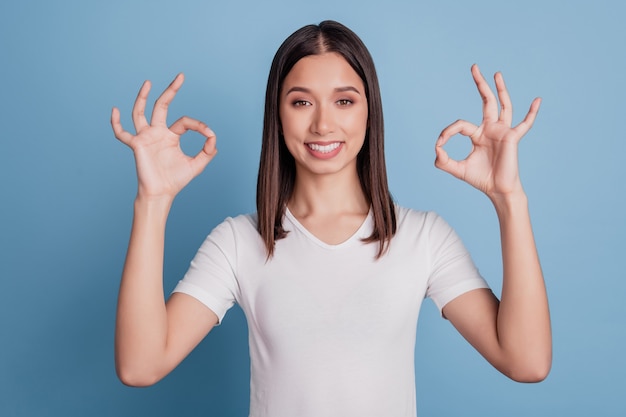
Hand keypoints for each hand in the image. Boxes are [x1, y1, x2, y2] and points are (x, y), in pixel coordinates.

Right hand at [111, 73, 216, 199]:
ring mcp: (145, 137)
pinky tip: (115, 111)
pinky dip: (116, 123)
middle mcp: (157, 133)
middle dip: (171, 91)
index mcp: (171, 135)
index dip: (198, 125)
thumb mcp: (197, 165)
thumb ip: (208, 152)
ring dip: (143, 97)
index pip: (184, 121)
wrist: (162, 193)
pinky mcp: (137, 145)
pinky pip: (121, 133)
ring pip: (140, 112)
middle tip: (181, 76)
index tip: (209, 134)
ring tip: (148, 83)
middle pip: (162, 106)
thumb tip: (213, 137)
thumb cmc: (176, 180)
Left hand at [434, 64, 540, 200]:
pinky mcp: (513, 138)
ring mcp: (503, 132)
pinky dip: (532, 113)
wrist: (497, 190)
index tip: (440, 144)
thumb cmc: (481, 179)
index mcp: (477, 135)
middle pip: (486, 101)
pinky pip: (525, 124)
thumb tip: (436, 149)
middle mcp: (490, 129)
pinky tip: (537, 100)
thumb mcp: (457, 169)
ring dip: (500, 90)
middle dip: (480, 84)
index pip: (460, 125)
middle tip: (474, 67)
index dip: (447, 132)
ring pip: (503, 106)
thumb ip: (443, 161)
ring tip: (496, 74)